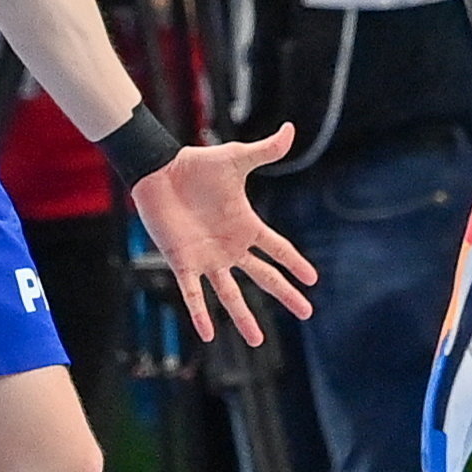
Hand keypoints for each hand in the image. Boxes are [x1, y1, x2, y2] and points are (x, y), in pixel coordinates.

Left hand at [127, 124, 317, 344]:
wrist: (159, 171)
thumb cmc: (196, 165)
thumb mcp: (235, 159)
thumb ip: (264, 151)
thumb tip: (290, 130)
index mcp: (245, 225)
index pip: (277, 249)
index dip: (295, 263)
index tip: (313, 280)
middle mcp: (229, 247)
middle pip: (263, 276)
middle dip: (284, 295)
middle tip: (306, 313)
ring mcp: (207, 257)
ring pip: (230, 294)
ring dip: (244, 317)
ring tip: (258, 341)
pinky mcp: (182, 261)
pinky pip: (193, 293)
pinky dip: (200, 314)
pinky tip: (209, 334)